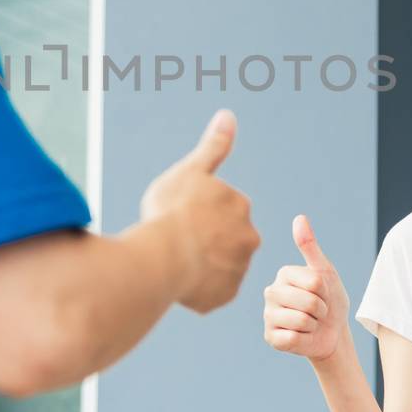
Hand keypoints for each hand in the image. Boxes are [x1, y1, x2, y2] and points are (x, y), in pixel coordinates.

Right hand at [140, 110, 260, 312]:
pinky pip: (209, 292)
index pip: (221, 208)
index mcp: (240, 206)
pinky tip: (177, 281)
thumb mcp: (190, 170)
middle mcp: (248, 238)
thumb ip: (213, 146)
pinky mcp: (223, 296)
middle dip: (203, 240)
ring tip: (173, 261)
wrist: (163, 257)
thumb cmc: (172, 210)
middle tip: (176, 240)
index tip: (179, 215)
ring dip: (199, 265)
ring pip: (216, 265)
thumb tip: (228, 115)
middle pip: (223, 239)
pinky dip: (195, 289)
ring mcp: (237, 269)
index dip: (196, 211)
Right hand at [262, 214, 349, 363]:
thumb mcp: (325, 272)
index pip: (314, 283)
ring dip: (314, 326)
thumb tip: (299, 217)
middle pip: (309, 302)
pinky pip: (291, 338)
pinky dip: (304, 339)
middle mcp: (271, 292)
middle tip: (318, 312)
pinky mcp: (270, 337)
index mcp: (284, 274)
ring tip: (311, 324)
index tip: (322, 294)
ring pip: (301, 321)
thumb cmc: (330, 300)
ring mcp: (269, 316)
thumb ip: (310, 246)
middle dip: (322, 310)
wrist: (333, 334)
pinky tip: (301, 336)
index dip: (326, 292)